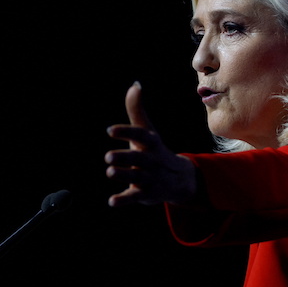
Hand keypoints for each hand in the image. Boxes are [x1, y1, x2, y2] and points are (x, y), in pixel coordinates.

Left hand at [106, 82, 196, 206]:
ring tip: (109, 171)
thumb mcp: (147, 131)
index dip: (126, 132)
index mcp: (150, 143)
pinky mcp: (146, 194)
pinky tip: (111, 201)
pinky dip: (124, 200)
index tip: (109, 130)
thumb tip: (135, 85)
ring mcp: (149, 178)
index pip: (140, 135)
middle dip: (124, 157)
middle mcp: (151, 160)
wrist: (179, 179)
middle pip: (138, 158)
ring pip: (136, 177)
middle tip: (108, 157)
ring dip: (123, 175)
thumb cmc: (155, 151)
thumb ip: (137, 110)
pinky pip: (135, 197)